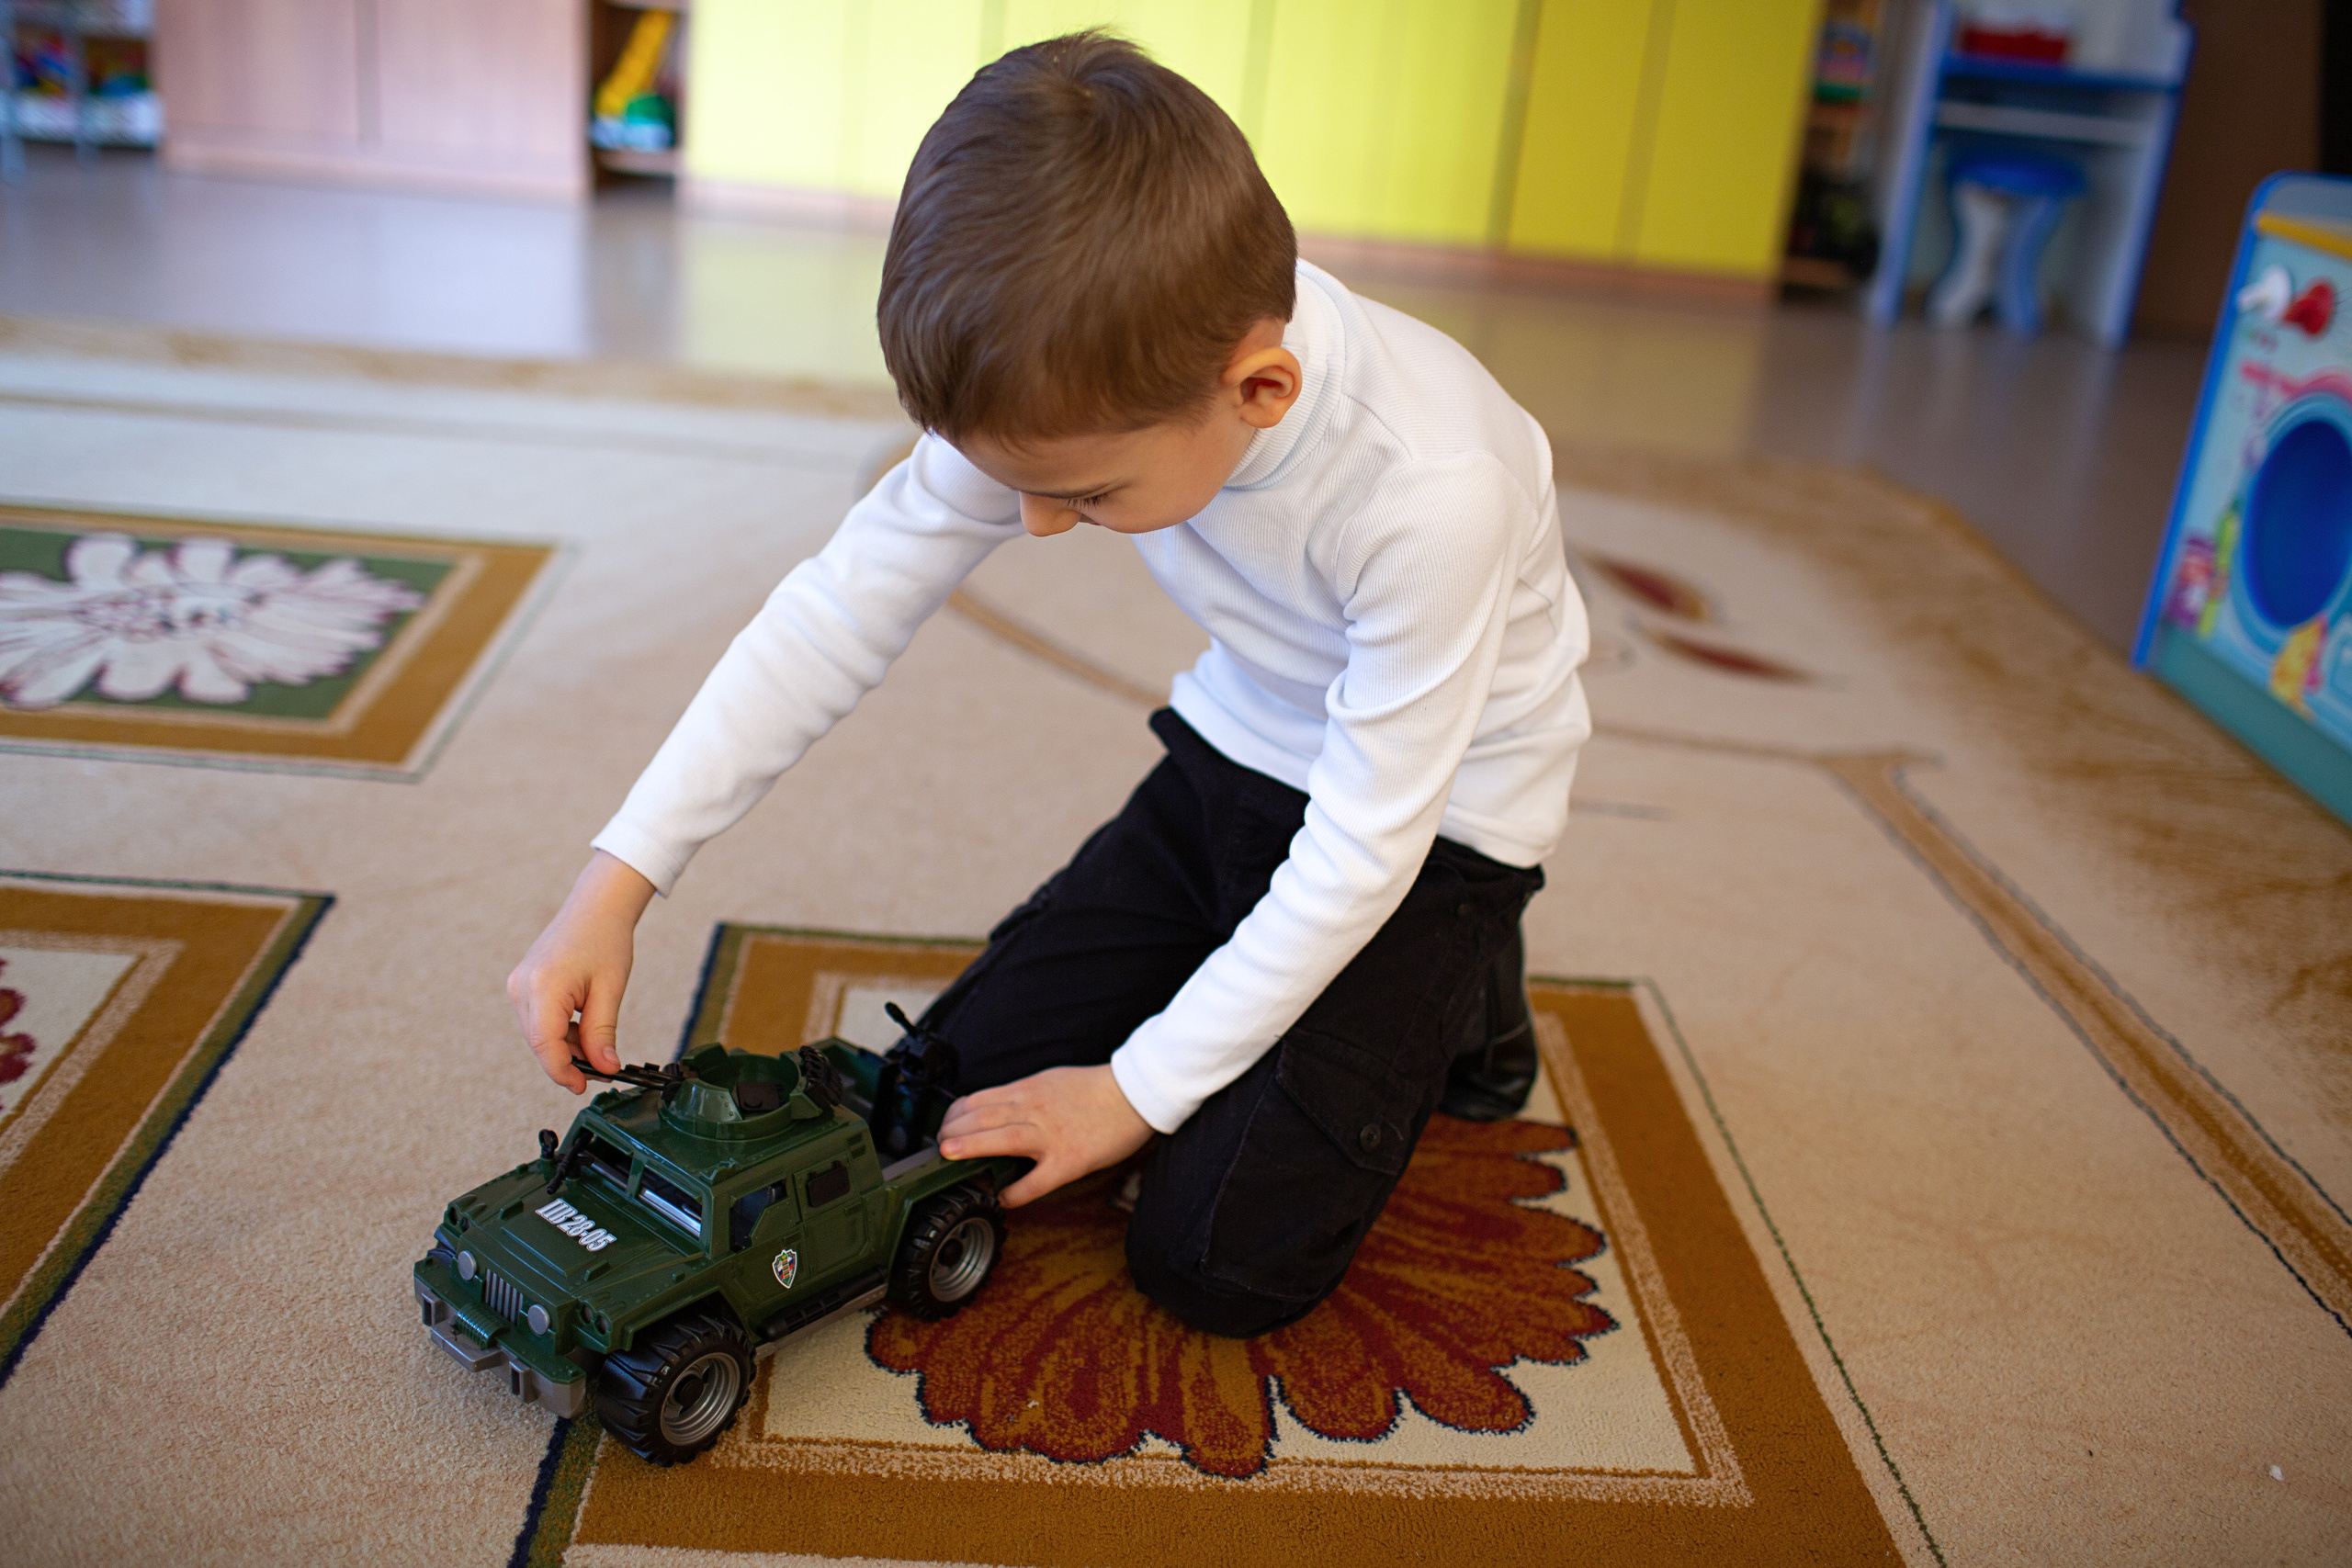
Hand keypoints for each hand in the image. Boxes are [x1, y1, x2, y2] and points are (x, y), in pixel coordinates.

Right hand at [507, 851, 655, 1092]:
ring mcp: (518, 985)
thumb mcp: (610, 990)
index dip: (562, 1071)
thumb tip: (604, 1068)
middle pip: (539, 1042)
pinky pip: (538, 1020)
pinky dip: (559, 1032)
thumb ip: (603, 1033)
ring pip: (538, 1034)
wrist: (595, 907)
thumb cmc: (606, 940)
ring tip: (597, 1048)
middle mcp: (522, 987)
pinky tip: (584, 1031)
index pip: (545, 1044)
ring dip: (565, 1047)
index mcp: (543, 986)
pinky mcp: (523, 985)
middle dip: (567, 1062)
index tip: (582, 1087)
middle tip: (599, 1072)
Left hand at [938, 1064, 1153, 1206]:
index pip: (979, 1099)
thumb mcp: (1052, 1081)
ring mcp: (1050, 1135)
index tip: (945, 1127)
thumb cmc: (1097, 1089)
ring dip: (970, 1148)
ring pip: (1000, 1138)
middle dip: (953, 1131)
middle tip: (938, 1146)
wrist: (1136, 1093)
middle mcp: (1034, 1109)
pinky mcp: (1069, 1160)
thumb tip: (996, 1111)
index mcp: (1029, 1089)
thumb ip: (1024, 1096)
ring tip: (949, 1158)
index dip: (955, 1115)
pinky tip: (1003, 1198)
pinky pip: (1035, 1180)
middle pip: (981, 1117)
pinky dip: (1016, 1191)